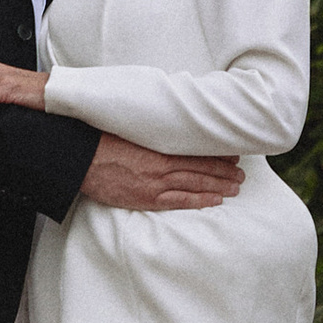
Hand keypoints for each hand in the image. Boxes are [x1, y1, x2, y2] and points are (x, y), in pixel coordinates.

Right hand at [79, 133, 244, 212]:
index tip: (231, 153)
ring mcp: (156, 183)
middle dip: (224, 171)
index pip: (196, 149)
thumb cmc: (102, 141)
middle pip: (201, 167)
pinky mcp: (148, 198)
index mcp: (159, 145)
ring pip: (196, 184)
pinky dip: (201, 200)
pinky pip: (181, 200)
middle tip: (240, 173)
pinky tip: (216, 200)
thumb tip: (167, 121)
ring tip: (236, 186)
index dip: (216, 153)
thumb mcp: (130, 129)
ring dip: (219, 185)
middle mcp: (162, 164)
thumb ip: (152, 130)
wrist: (82, 160)